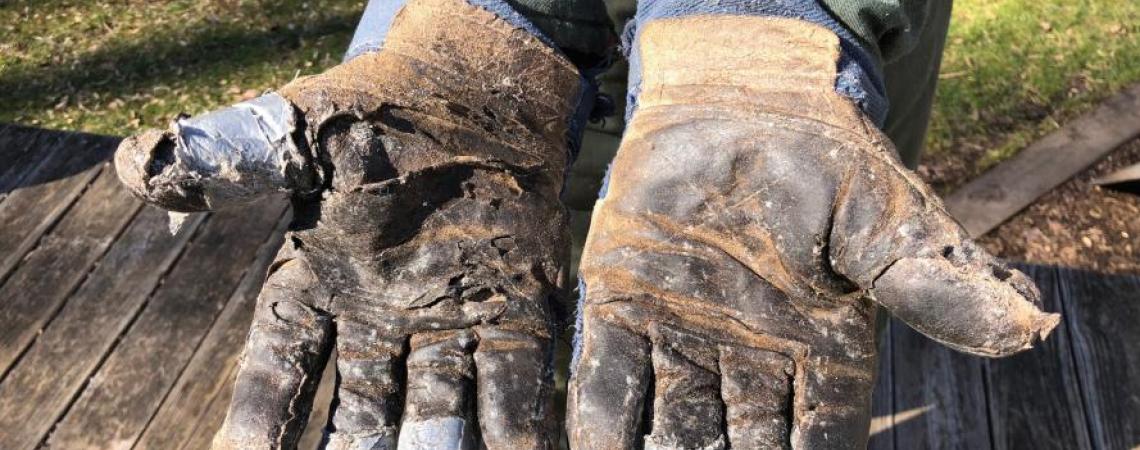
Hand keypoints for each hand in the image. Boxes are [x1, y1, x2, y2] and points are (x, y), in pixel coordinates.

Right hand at [114, 0, 581, 447]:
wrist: (470, 93)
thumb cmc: (376, 111)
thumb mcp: (299, 133)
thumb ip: (229, 157)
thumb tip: (134, 167)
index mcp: (317, 288)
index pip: (281, 368)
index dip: (262, 417)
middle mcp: (378, 323)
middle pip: (360, 410)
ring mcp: (447, 324)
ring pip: (437, 411)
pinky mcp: (513, 314)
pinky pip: (511, 381)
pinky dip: (514, 423)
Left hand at [567, 17, 1057, 448]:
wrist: (735, 101)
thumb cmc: (821, 158)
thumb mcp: (882, 219)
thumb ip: (929, 281)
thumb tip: (1027, 327)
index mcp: (818, 347)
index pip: (820, 435)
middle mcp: (751, 357)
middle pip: (741, 446)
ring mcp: (685, 335)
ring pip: (675, 425)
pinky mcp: (625, 307)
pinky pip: (612, 378)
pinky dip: (604, 423)